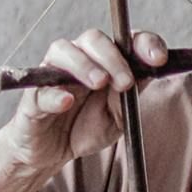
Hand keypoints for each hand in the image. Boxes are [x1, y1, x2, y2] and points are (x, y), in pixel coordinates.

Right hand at [0, 27, 162, 191]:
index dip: (143, 43)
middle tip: (125, 81)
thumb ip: (131, 95)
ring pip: (64, 51)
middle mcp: (77, 58)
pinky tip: (67, 102)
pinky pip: (41, 89)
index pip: (124, 39)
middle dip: (113, 57)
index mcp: (103, 60)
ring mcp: (53, 74)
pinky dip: (55, 94)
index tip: (158, 59)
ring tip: (99, 83)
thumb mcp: (118, 116)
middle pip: (93, 39)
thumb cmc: (84, 127)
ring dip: (84, 64)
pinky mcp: (33, 96)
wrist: (52, 152)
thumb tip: (148, 73)